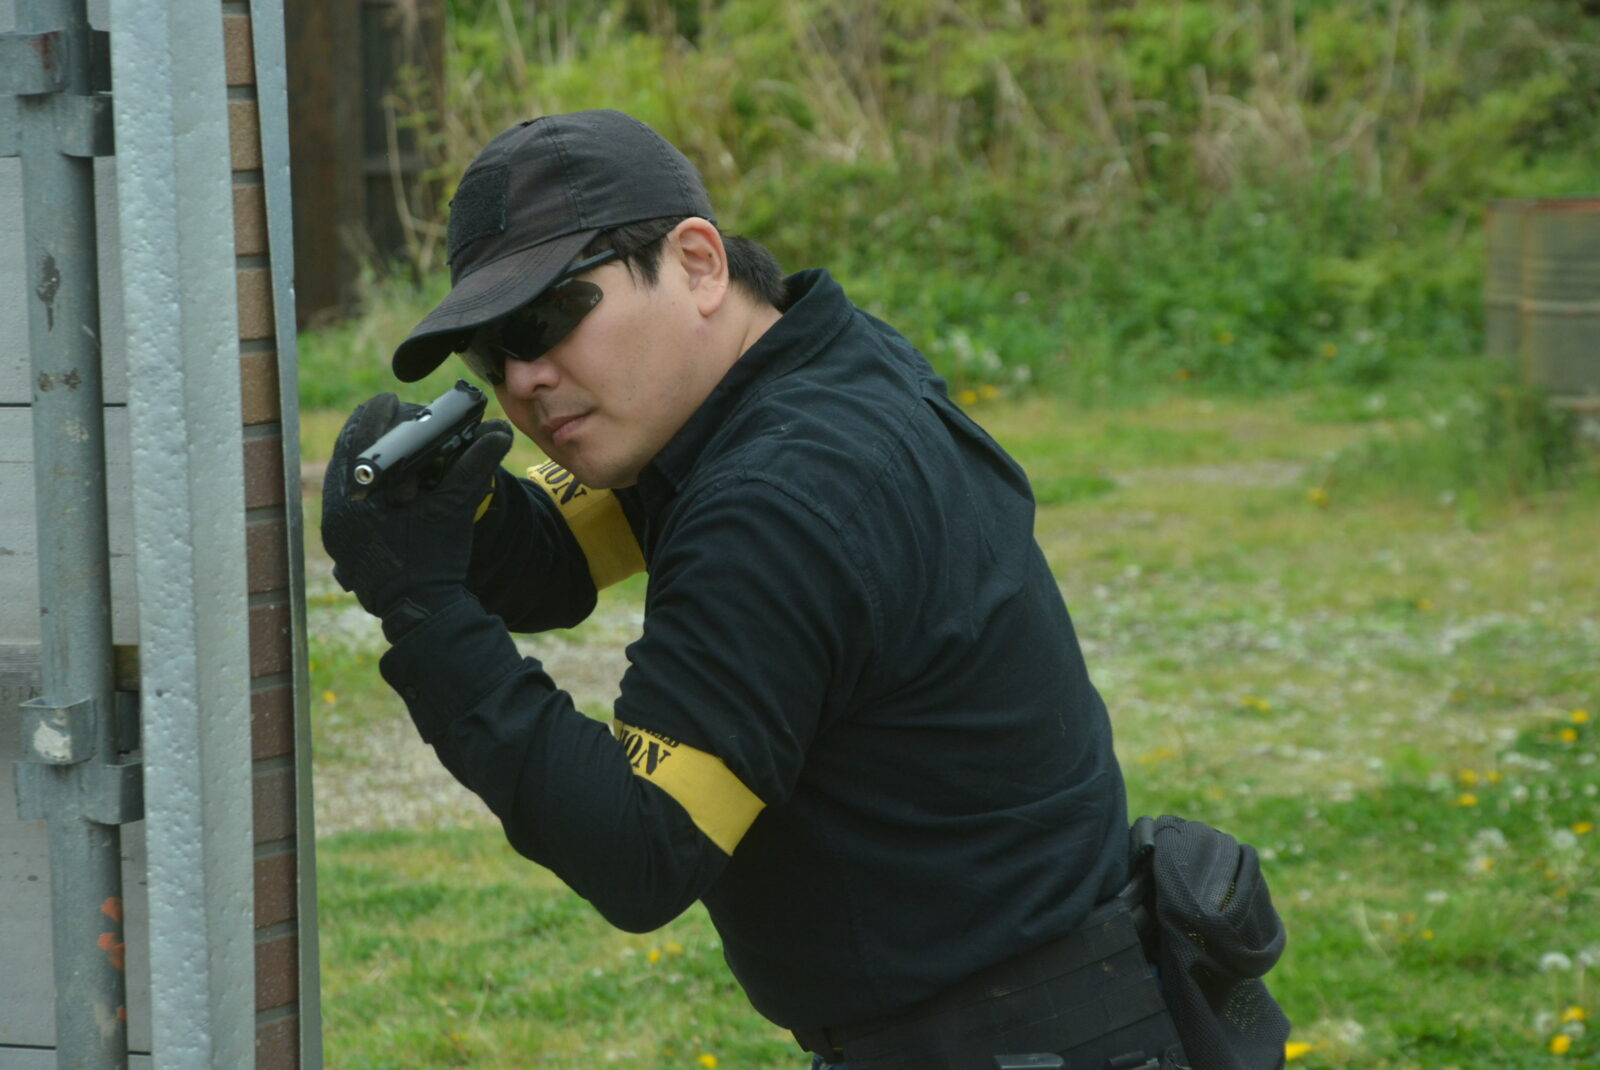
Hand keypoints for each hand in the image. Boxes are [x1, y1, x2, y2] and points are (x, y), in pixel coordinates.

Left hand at [320, 393, 512, 626]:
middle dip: (368, 435)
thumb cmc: (434, 563)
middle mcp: (336, 512)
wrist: (423, 615)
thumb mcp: (454, 509)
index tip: (389, 400)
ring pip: (345, 479)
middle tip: (388, 419)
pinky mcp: (344, 546)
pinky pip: (349, 503)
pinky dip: (366, 488)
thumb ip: (474, 466)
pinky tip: (387, 486)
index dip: (375, 415)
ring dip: (366, 460)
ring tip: (389, 448)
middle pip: (347, 456)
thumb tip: (499, 431)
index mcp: (356, 497)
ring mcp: (337, 532)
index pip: (358, 438)